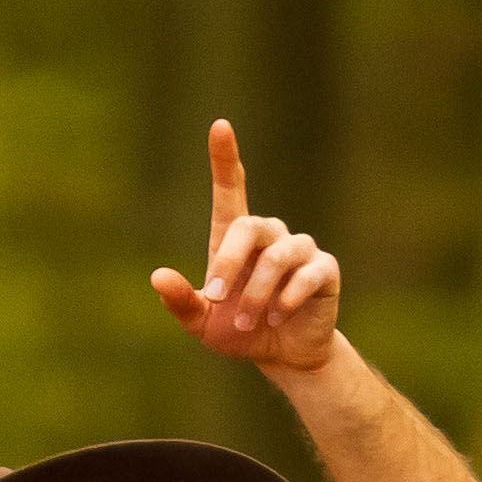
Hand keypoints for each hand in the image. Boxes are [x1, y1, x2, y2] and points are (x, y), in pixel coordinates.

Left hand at [151, 116, 341, 378]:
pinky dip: (288, 297)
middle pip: (250, 225)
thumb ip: (181, 301)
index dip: (225, 158)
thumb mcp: (201, 323)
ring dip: (258, 292)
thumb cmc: (239, 332)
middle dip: (230, 263)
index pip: (231, 188)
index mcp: (235, 240)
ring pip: (279, 255)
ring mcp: (299, 250)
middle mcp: (269, 236)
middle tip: (216, 297)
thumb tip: (157, 276)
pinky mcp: (324, 270)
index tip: (220, 126)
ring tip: (250, 322)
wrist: (284, 356)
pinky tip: (278, 316)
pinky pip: (308, 273)